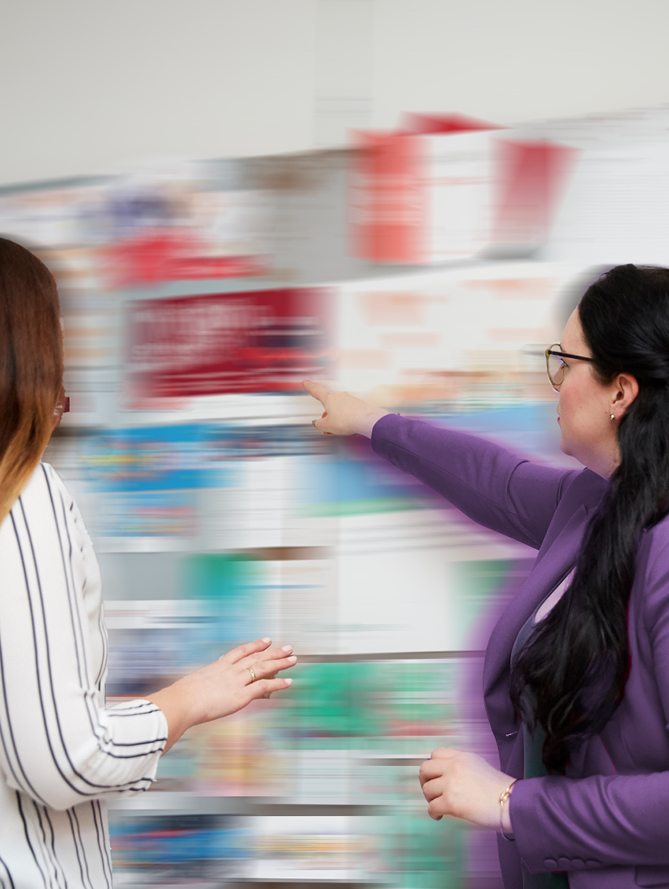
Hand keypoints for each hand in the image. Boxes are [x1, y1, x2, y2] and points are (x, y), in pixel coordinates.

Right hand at [145, 638, 295, 751]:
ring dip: (280, 663)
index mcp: (217, 667)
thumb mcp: (190, 686)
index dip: (255, 645)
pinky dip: (277, 683)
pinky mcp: (242, 695)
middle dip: (273, 652)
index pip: (240, 652)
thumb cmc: (181, 697)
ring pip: (263, 668)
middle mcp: (230, 671)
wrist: (183, 702)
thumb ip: (197, 687)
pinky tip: (288, 681)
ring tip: (293, 659)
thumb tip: (190, 693)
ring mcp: (237, 681)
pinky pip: (264, 686)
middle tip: (287, 647)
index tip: (266, 641)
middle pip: (256, 657)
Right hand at [302, 380, 387, 436]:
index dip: (309, 387)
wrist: (367, 420)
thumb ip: (319, 424)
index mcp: (329, 399)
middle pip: (329, 406)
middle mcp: (339, 396)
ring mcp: (350, 399)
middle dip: (328, 416)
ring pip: (340, 410)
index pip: (316, 391)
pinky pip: (349, 412)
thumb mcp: (327, 426)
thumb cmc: (347, 421)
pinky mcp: (359, 404)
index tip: (305, 382)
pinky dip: (348, 420)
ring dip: (338, 419)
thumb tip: (318, 424)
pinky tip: (351, 428)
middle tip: (328, 427)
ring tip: (342, 429)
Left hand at [419, 747, 514, 831]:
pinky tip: (439, 816)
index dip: (432, 767)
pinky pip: (431, 807)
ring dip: (431, 799)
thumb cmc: (501, 790)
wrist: (512, 802)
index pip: (436, 754)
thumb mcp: (480, 766)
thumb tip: (449, 776)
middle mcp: (454, 766)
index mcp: (462, 757)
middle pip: (425, 769)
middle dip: (425, 781)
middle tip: (431, 791)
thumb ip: (462, 767)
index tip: (434, 776)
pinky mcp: (450, 801)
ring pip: (427, 789)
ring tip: (439, 805)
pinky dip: (433, 813)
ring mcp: (451, 783)